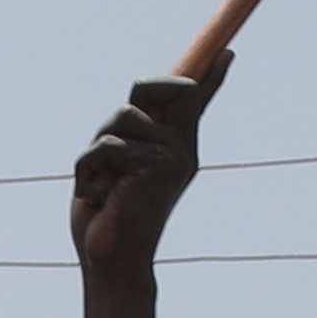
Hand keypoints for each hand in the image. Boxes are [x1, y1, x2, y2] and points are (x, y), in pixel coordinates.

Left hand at [72, 72, 207, 272]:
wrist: (112, 263)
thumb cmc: (108, 220)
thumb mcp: (118, 171)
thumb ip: (128, 140)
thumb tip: (131, 113)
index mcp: (175, 150)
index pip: (197, 104)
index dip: (212, 76)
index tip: (227, 54)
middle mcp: (181, 150)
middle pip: (171, 86)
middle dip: (142, 91)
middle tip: (120, 129)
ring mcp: (172, 156)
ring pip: (125, 115)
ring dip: (97, 148)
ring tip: (99, 183)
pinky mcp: (155, 166)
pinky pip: (109, 143)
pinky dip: (89, 168)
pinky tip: (95, 196)